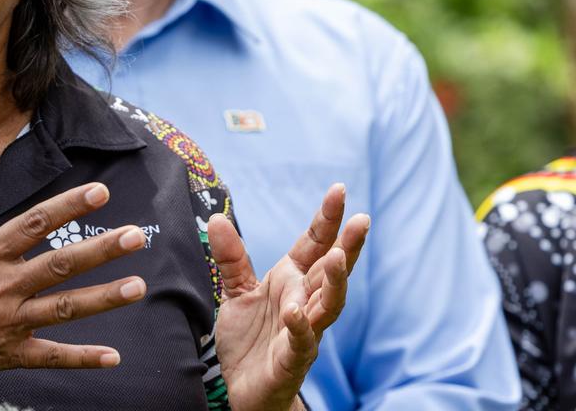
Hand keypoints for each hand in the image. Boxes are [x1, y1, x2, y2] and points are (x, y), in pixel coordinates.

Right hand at [0, 177, 148, 409]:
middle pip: (61, 263)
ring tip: (138, 286)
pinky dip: (82, 357)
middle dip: (101, 248)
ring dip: (104, 297)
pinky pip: (50, 355)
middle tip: (136, 236)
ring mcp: (7, 322)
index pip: (33, 224)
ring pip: (65, 307)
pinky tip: (113, 356)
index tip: (99, 192)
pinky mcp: (6, 353)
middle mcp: (1, 286)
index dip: (68, 206)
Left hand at [210, 184, 369, 410]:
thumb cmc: (250, 339)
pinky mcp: (292, 360)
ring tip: (338, 258)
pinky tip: (297, 312)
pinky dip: (301, 327)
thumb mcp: (237, 292)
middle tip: (362, 220)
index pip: (314, 245)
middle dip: (348, 247)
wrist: (245, 389)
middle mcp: (304, 302)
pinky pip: (301, 343)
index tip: (339, 190)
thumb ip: (231, 258)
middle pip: (331, 271)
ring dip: (335, 283)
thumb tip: (217, 218)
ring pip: (327, 306)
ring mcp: (303, 332)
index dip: (326, 220)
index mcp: (292, 281)